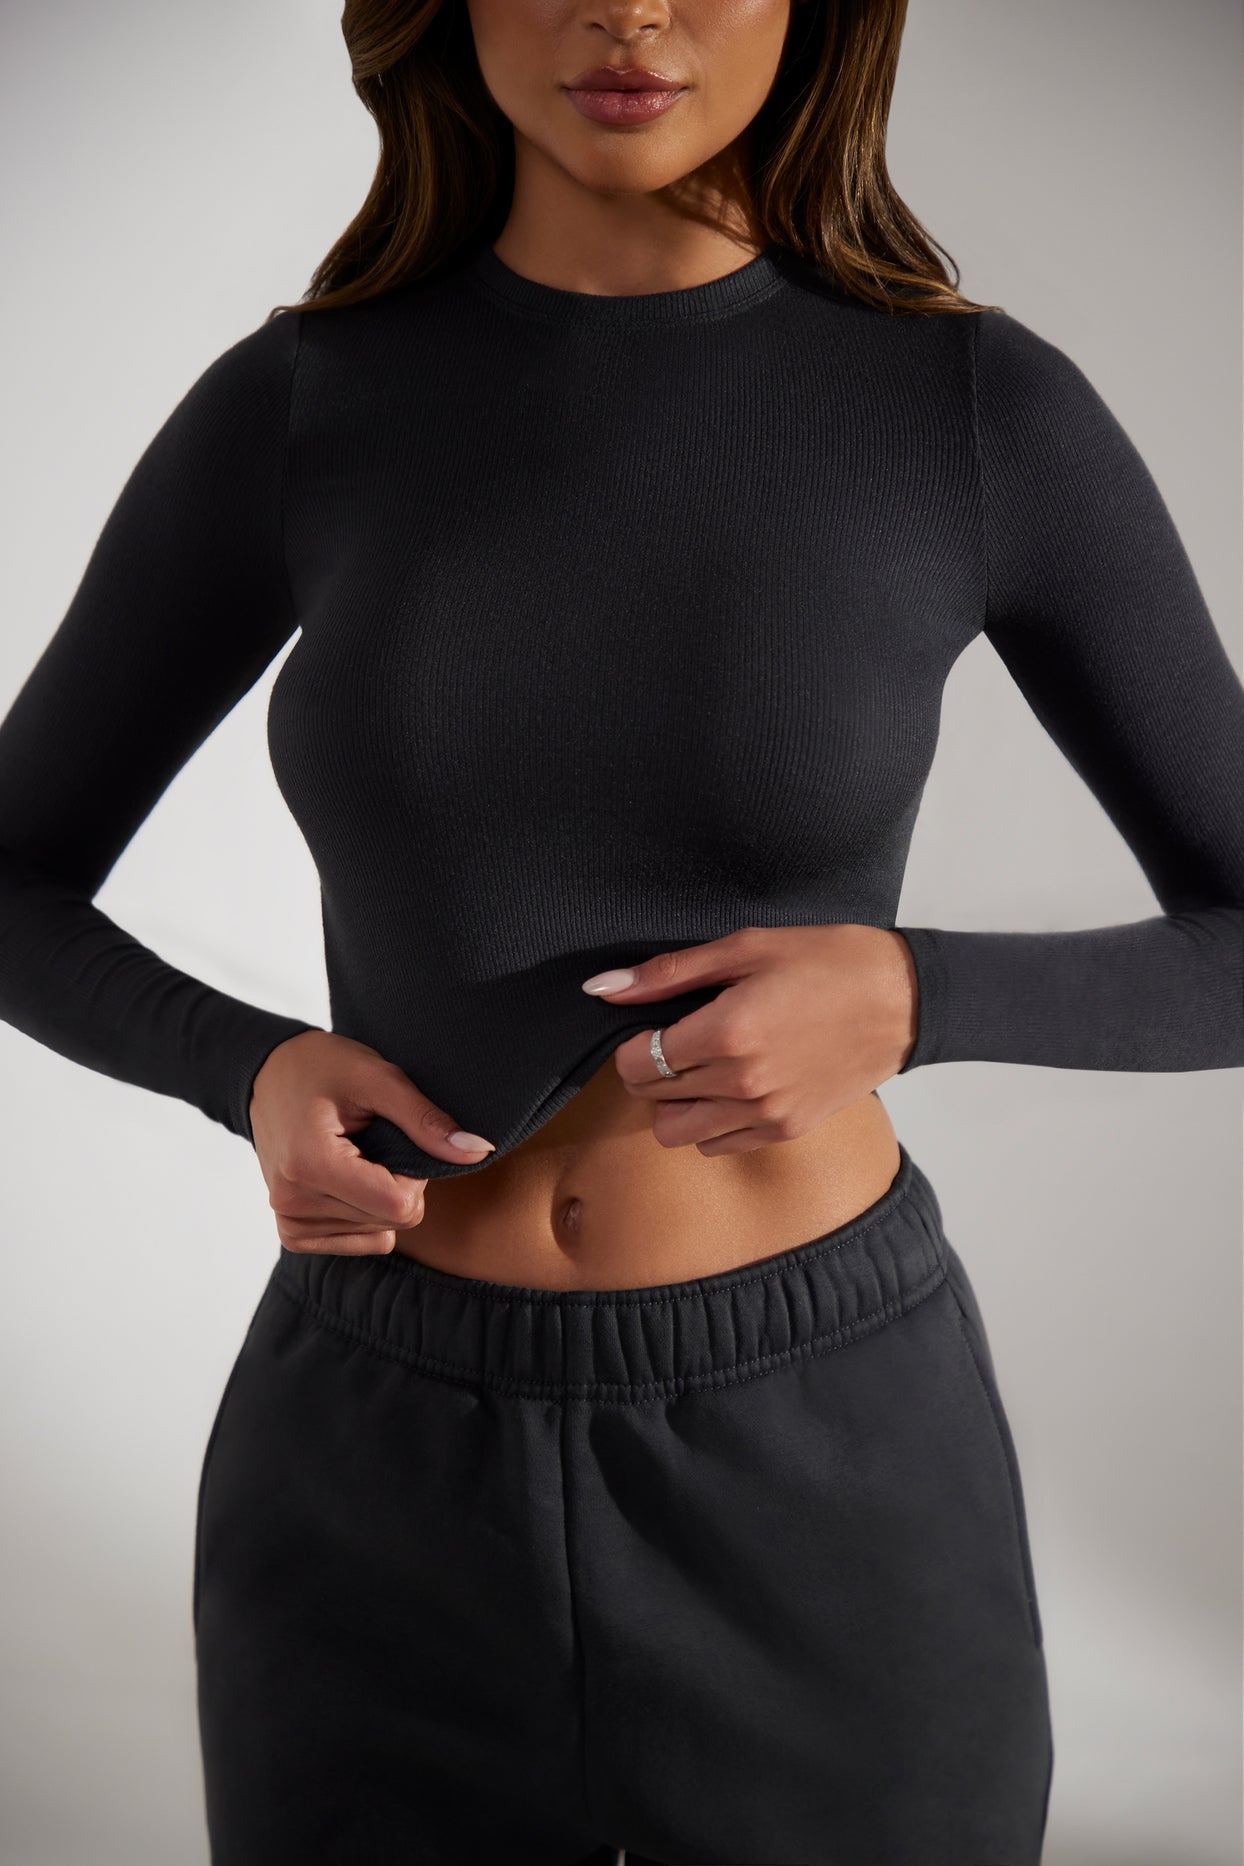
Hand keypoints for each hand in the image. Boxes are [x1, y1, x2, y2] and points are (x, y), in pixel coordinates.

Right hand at [247, 1029, 495, 1253]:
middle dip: (398, 1182)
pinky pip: (356, 1241)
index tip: (396, 1137)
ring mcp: (289, 1221)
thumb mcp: (379, 1078)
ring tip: (353, 1153)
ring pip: (378, 1232)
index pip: (400, 1206)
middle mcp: (293, 1203)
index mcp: (311, 1165)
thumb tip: (479, 1152)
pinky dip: (364, 1213)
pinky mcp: (291, 1232)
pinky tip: (347, 1178)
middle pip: (392, 1221)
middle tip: (373, 1140)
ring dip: (379, 1196)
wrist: (269, 1074)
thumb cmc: (325, 1067)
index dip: (415, 1173)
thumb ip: (426, 1120)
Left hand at [581, 924, 917, 1157]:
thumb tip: (604, 989)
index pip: (637, 1062)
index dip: (631, 1044)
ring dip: (675, 1103)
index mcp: (726, 1032)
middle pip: (651, 1098)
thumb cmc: (828, 962)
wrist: (902, 1000)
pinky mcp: (786, 1130)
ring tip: (700, 1068)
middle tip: (674, 1041)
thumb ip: (668, 975)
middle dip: (648, 1070)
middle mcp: (741, 1082)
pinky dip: (710, 1122)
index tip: (651, 1026)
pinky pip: (718, 1145)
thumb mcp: (746, 948)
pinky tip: (730, 1087)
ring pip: (677, 1133)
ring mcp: (765, 1113)